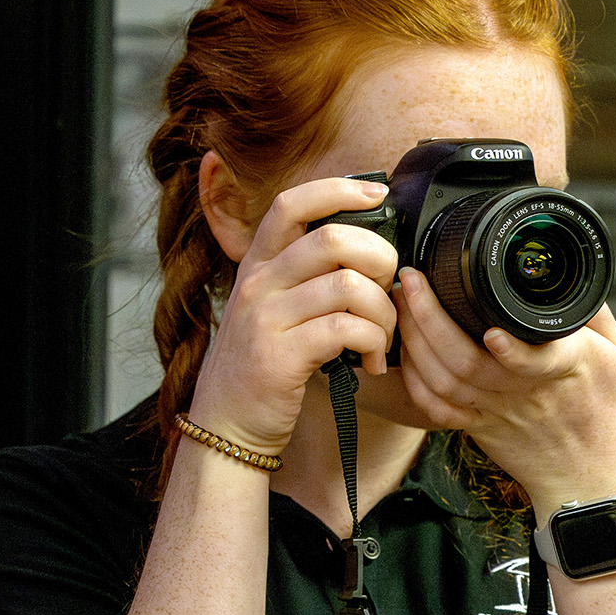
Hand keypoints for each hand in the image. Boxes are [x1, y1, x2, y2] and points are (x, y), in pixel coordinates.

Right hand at [186, 176, 398, 454]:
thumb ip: (305, 277)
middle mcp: (258, 284)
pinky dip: (373, 344)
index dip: (337, 189)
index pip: (291, 204)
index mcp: (258, 265)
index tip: (376, 193)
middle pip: (332, 238)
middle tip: (389, 288)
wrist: (226, 425)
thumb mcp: (272, 309)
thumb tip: (365, 250)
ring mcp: (266, 319)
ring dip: (383, 311)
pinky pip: (345, 330)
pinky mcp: (280, 356)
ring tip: (383, 337)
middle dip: (379, 258)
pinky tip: (371, 362)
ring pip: (348, 286)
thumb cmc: (262, 367)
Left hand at [384, 267, 615, 514]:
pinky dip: (415, 380)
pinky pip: (436, 408)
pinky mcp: (477, 427)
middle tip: (412, 279)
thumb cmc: (603, 411)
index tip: (490, 329)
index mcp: (565, 368)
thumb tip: (566, 271)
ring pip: (443, 380)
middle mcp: (524, 391)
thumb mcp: (614, 353)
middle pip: (467, 361)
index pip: (538, 361)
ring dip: (415, 339)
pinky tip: (406, 351)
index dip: (511, 349)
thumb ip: (590, 310)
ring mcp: (495, 411)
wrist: (589, 476)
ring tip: (402, 302)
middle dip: (430, 316)